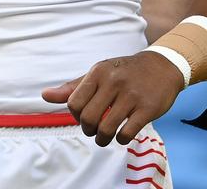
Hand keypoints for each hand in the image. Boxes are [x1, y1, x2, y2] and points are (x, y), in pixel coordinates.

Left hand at [41, 51, 184, 146]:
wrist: (161, 66)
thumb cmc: (124, 72)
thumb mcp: (98, 73)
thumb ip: (73, 87)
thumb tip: (45, 96)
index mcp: (98, 72)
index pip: (74, 103)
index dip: (76, 116)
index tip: (84, 117)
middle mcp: (113, 82)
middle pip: (88, 118)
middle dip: (88, 130)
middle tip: (94, 130)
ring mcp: (131, 95)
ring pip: (106, 128)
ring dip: (102, 139)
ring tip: (105, 137)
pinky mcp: (147, 108)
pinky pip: (127, 133)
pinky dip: (120, 140)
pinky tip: (122, 135)